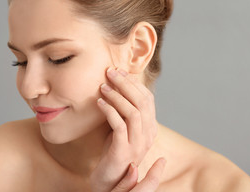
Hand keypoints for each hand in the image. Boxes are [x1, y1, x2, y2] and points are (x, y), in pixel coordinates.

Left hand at [89, 67, 159, 191]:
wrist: (109, 178)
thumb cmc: (114, 150)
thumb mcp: (122, 127)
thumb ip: (124, 110)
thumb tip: (117, 85)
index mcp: (150, 128)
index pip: (148, 99)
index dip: (134, 83)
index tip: (119, 71)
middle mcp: (148, 135)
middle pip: (142, 102)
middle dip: (126, 84)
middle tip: (110, 73)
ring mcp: (137, 144)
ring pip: (133, 112)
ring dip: (117, 96)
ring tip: (103, 87)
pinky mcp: (123, 150)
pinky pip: (119, 125)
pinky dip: (109, 111)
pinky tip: (99, 103)